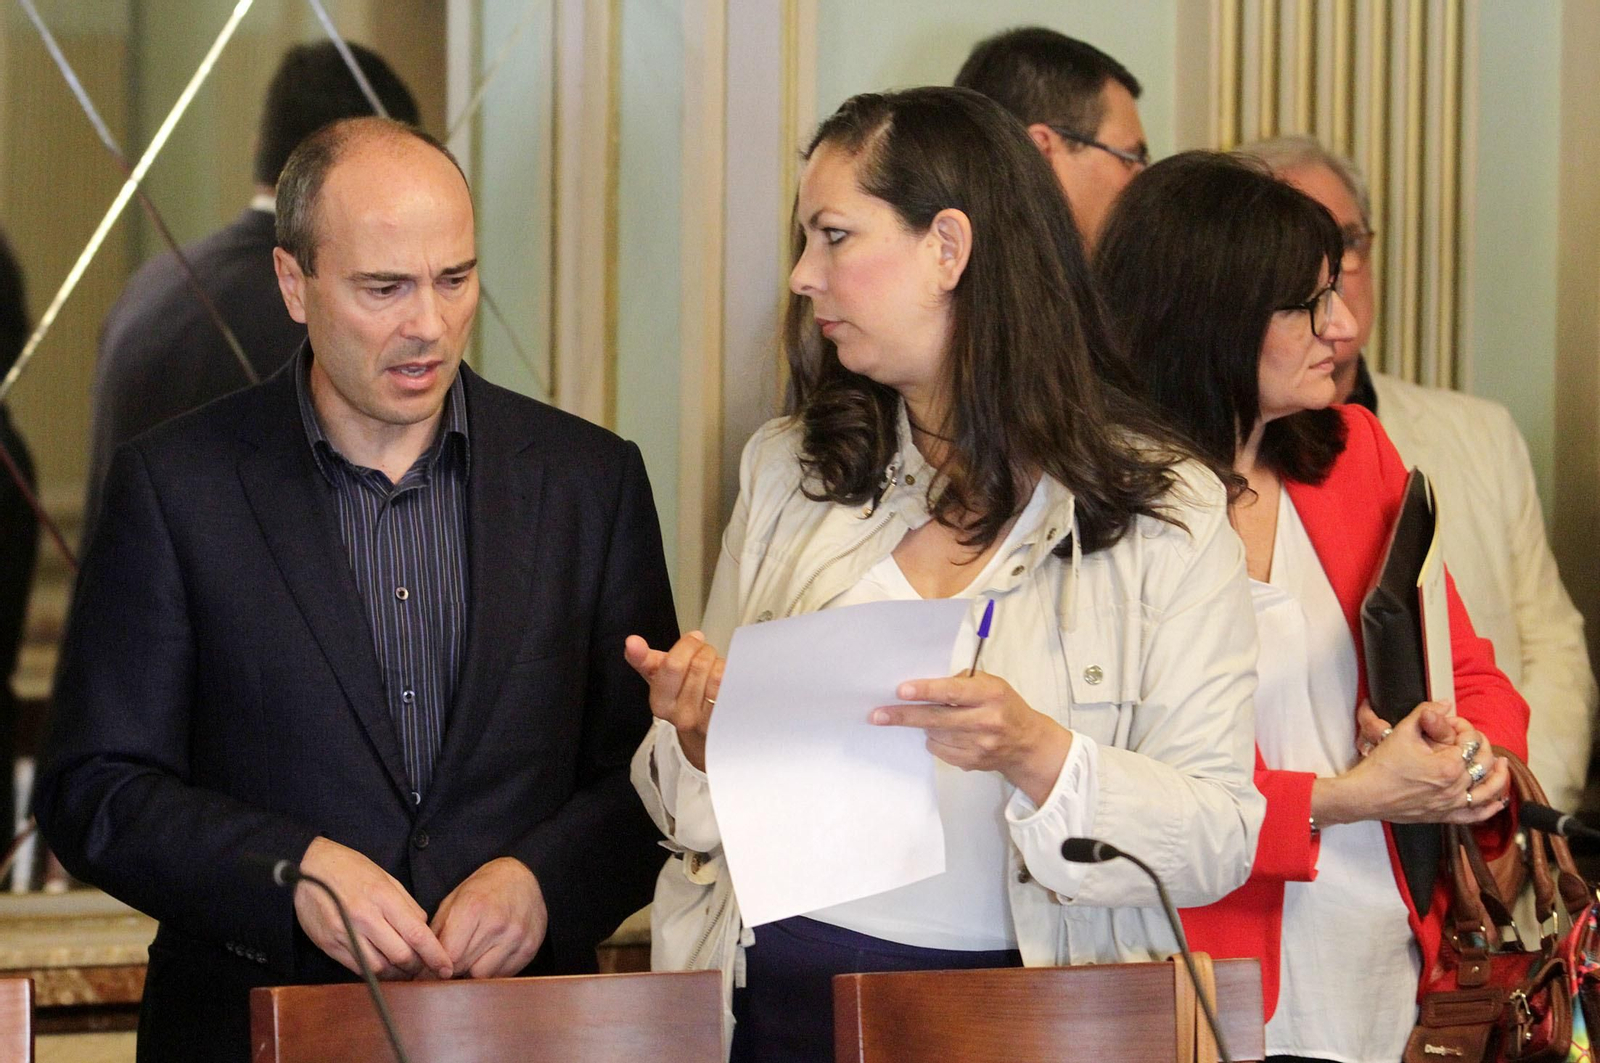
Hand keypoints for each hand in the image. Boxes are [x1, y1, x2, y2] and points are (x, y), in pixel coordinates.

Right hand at [294, 837, 452, 979]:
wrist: (308, 867)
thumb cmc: (351, 869)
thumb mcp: (385, 878)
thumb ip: (407, 905)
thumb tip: (424, 929)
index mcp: (383, 897)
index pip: (416, 933)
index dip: (434, 955)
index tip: (446, 968)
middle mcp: (364, 917)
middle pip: (400, 955)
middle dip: (417, 966)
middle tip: (424, 968)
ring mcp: (345, 933)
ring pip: (379, 967)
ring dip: (396, 973)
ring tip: (403, 970)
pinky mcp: (329, 945)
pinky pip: (357, 968)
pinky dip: (373, 972)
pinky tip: (381, 967)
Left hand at [430, 857, 547, 978]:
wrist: (523, 877)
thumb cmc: (483, 889)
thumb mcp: (453, 901)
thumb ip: (438, 933)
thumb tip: (423, 966)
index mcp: (473, 907)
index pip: (448, 955)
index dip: (437, 964)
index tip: (433, 967)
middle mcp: (497, 923)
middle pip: (464, 966)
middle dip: (454, 967)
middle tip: (453, 960)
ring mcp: (516, 937)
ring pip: (483, 975)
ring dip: (474, 970)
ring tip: (474, 955)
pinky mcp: (529, 948)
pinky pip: (503, 974)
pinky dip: (493, 970)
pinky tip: (492, 954)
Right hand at [624, 631, 725, 770]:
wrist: (698, 727)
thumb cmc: (678, 693)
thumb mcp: (657, 676)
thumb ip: (642, 657)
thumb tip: (631, 642)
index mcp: (660, 702)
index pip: (673, 665)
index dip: (687, 645)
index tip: (694, 636)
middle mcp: (681, 716)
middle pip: (698, 664)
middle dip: (704, 650)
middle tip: (704, 652)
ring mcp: (705, 721)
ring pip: (717, 674)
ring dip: (719, 662)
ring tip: (713, 666)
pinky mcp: (726, 721)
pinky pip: (732, 687)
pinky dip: (731, 675)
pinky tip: (725, 679)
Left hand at [872, 672, 1072, 805]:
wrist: (1026, 743)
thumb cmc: (1002, 705)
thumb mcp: (990, 684)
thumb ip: (962, 681)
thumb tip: (924, 684)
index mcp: (991, 694)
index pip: (954, 692)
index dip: (926, 690)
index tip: (901, 690)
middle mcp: (986, 720)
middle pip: (937, 718)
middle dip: (904, 716)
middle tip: (877, 715)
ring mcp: (979, 745)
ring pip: (934, 735)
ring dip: (924, 726)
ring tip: (927, 718)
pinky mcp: (972, 762)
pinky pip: (939, 750)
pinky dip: (934, 741)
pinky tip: (943, 734)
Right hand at [1316, 700, 1508, 825]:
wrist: (1365, 795)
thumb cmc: (1382, 766)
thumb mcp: (1402, 732)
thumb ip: (1425, 713)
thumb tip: (1446, 703)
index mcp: (1449, 765)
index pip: (1469, 740)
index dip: (1463, 726)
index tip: (1450, 722)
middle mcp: (1456, 787)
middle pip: (1482, 762)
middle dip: (1481, 745)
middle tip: (1471, 738)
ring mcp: (1452, 804)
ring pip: (1488, 790)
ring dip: (1498, 776)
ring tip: (1502, 764)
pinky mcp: (1445, 816)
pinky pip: (1476, 815)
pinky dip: (1491, 808)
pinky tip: (1498, 800)